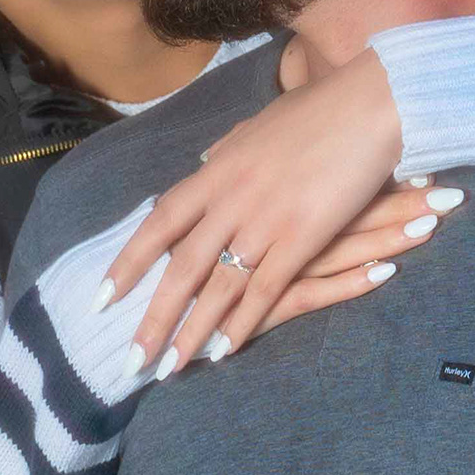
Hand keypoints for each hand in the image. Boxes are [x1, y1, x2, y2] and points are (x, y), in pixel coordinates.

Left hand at [101, 53, 452, 373]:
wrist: (369, 104)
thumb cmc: (318, 111)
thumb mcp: (257, 127)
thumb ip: (227, 152)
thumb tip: (203, 162)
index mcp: (216, 171)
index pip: (159, 223)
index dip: (130, 263)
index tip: (105, 297)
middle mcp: (230, 199)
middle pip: (180, 267)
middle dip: (153, 317)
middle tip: (131, 358)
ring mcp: (264, 220)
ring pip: (216, 287)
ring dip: (191, 332)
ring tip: (169, 370)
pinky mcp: (302, 237)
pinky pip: (263, 290)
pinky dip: (241, 323)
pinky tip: (224, 351)